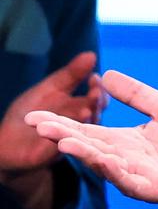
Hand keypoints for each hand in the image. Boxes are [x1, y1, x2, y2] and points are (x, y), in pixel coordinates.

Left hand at [0, 51, 104, 184]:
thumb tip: (91, 54)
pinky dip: (68, 139)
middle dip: (96, 103)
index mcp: (81, 108)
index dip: (98, 88)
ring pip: (83, 131)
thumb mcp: (49, 89)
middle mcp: (81, 125)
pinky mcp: (56, 154)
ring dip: (86, 121)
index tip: (95, 77)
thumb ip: (70, 75)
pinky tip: (64, 133)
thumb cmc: (27, 115)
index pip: (96, 97)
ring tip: (86, 110)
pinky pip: (64, 146)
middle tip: (97, 94)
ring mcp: (71, 140)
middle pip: (95, 113)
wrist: (6, 145)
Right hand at [24, 70, 157, 208]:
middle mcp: (126, 159)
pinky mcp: (154, 189)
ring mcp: (138, 175)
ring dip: (84, 153)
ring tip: (63, 142)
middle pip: (89, 146)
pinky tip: (103, 160)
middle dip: (63, 136)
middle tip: (37, 126)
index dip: (62, 123)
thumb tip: (105, 76)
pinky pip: (130, 181)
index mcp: (126, 141)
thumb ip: (137, 95)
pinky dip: (116, 171)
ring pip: (105, 164)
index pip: (87, 131)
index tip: (35, 115)